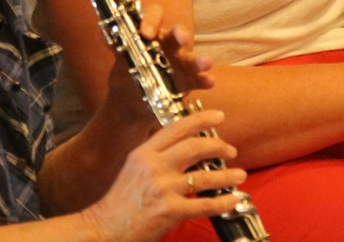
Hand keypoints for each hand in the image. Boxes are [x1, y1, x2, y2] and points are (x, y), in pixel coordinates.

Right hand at [79, 109, 246, 241]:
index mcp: (144, 153)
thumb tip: (183, 148)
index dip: (201, 120)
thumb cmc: (119, 202)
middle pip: (194, 147)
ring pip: (203, 176)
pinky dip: (223, 201)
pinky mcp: (169, 211)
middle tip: (230, 150)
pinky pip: (204, 204)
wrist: (104, 228)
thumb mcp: (133, 168)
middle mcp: (154, 167)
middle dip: (218, 146)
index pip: (176, 128)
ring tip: (240, 175)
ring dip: (226, 175)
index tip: (218, 116)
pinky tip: (233, 199)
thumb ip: (155, 156)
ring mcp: (163, 189)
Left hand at [99, 5, 215, 147]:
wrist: (130, 106)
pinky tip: (208, 82)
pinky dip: (204, 80)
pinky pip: (198, 79)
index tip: (145, 33)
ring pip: (192, 57)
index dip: (152, 20)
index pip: (156, 16)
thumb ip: (115, 45)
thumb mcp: (119, 59)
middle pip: (178, 32)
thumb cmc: (126, 75)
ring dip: (200, 59)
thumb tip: (105, 33)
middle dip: (182, 34)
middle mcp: (169, 44)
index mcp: (152, 34)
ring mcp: (181, 63)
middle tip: (182, 38)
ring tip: (207, 62)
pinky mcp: (188, 81)